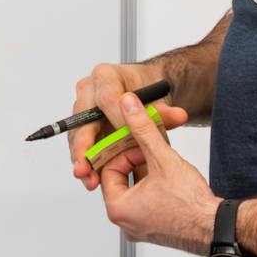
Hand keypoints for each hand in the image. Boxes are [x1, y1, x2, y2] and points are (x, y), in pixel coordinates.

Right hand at [68, 63, 189, 190]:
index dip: (116, 119)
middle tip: (88, 166)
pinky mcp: (83, 127)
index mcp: (105, 76)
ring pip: (78, 136)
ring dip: (83, 160)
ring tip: (90, 179)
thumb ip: (165, 111)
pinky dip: (87, 163)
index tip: (128, 138)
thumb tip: (178, 116)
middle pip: (83, 119)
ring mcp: (83, 109)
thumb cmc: (145, 93)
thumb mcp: (158, 100)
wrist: (142, 95)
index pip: (107, 98)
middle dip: (85, 146)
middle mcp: (89, 91)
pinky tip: (91, 178)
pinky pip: (81, 146)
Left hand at [99, 92, 221, 254]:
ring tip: (163, 164)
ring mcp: (139, 228)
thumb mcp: (162, 158)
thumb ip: (143, 129)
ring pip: (133, 190)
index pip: (108, 170)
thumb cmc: (191, 205)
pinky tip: (169, 179)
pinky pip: (145, 203)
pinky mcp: (154, 230)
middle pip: (119, 180)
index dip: (124, 153)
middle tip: (151, 152)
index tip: (140, 145)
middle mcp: (125, 223)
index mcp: (118, 209)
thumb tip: (129, 107)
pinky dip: (153, 188)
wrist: (217, 227)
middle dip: (135, 162)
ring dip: (145, 173)